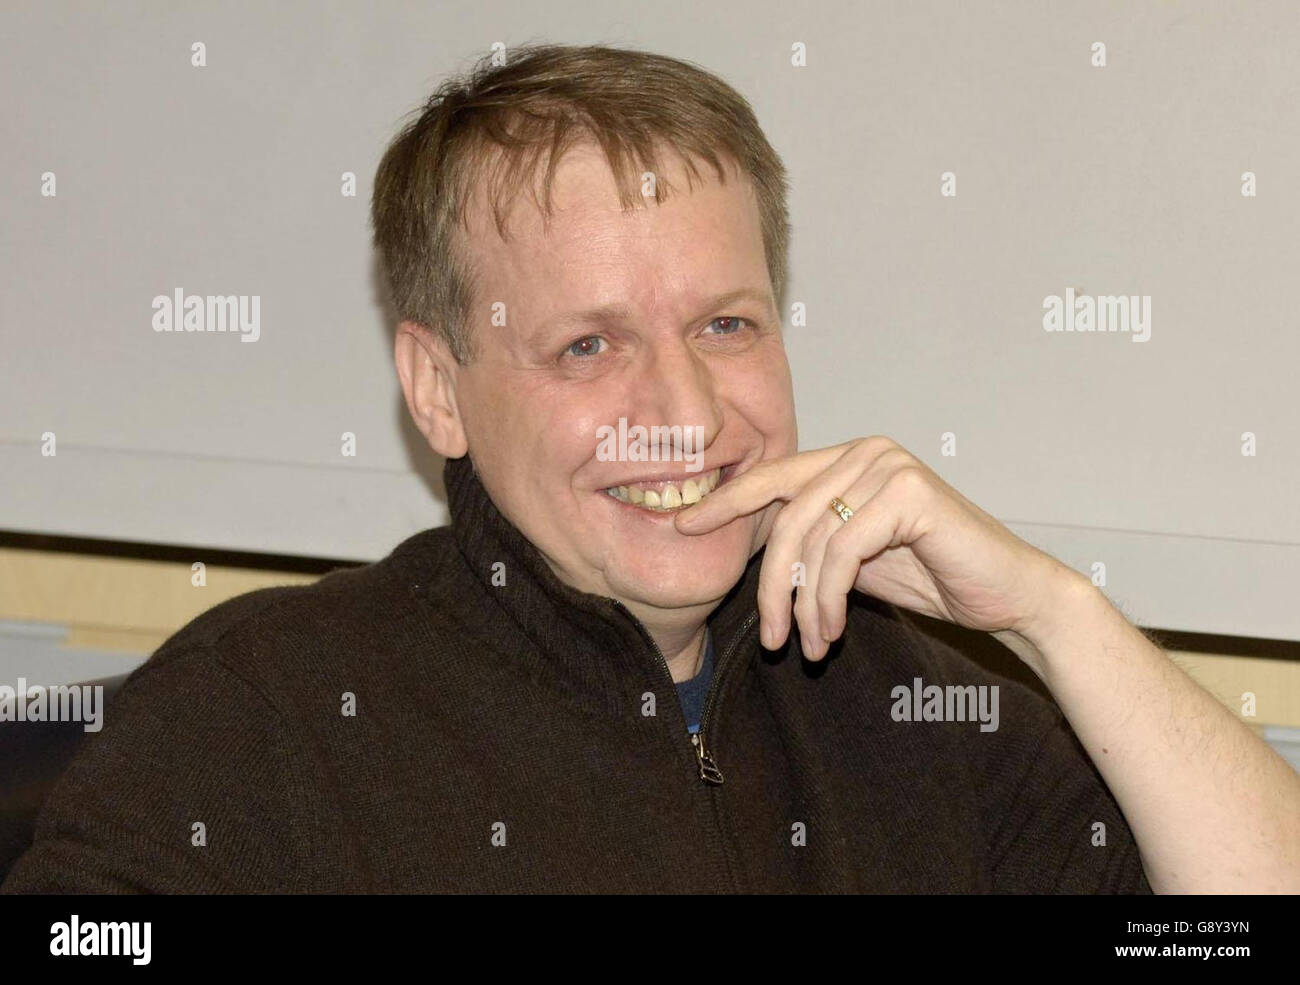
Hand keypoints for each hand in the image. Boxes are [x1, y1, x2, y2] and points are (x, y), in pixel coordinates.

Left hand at [674, 436, 1076, 660]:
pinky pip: (843, 550)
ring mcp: (889, 466)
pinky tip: (832, 631)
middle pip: (786, 516)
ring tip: (810, 646)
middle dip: (770, 583)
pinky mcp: (910, 492)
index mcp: (850, 459)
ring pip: (812, 538)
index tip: (683, 528)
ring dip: (804, 604)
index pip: (773, 478)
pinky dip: (829, 598)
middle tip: (769, 638)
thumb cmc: (933, 578)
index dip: (725, 503)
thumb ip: (812, 545)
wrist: (1007, 596)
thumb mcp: (854, 561)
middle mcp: (866, 452)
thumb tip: (751, 553)